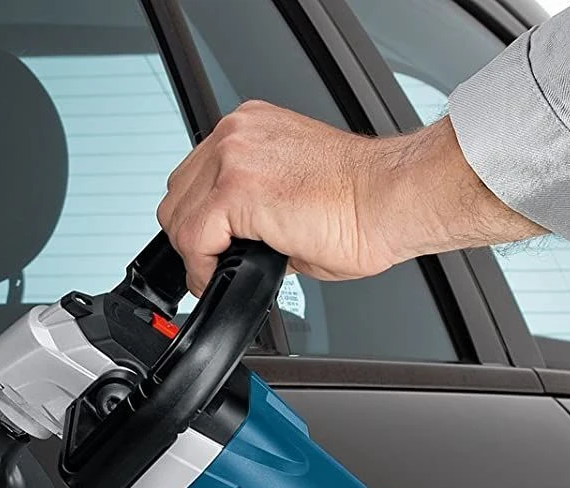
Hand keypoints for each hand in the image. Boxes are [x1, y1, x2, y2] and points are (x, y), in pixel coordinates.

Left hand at [156, 101, 542, 294]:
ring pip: (178, 218)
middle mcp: (238, 134)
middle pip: (177, 195)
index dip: (197, 222)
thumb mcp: (291, 194)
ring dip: (196, 254)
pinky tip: (223, 277)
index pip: (194, 177)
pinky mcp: (237, 189)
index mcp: (251, 129)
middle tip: (214, 267)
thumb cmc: (362, 200)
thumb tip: (237, 243)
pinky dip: (202, 268)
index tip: (210, 251)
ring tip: (221, 274)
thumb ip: (252, 209)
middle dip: (192, 238)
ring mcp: (234, 158)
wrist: (392, 198)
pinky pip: (192, 239)